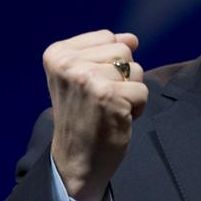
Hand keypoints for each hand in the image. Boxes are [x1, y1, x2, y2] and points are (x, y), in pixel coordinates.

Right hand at [43, 30, 147, 200]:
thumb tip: (132, 38)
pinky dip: (137, 108)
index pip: (107, 37)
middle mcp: (68, 63)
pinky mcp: (107, 96)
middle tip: (101, 101)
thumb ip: (106, 52)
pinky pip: (143, 91)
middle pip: (123, 52)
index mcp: (57, 54)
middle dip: (122, 77)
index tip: (90, 88)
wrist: (76, 163)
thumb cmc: (83, 118)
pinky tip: (117, 119)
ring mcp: (87, 78)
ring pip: (136, 70)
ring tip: (108, 109)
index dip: (109, 64)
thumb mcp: (86, 77)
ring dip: (130, 92)